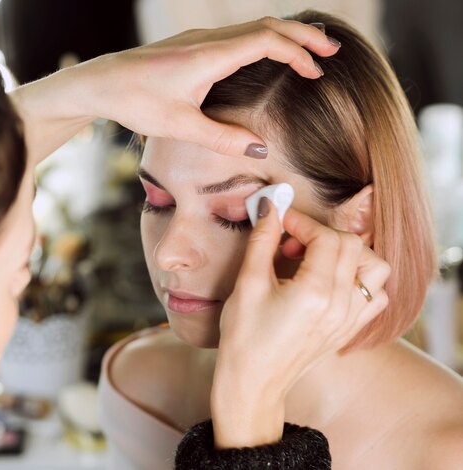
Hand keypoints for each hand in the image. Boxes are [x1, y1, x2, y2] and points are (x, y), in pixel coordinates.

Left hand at [75, 17, 338, 156]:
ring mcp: (199, 40)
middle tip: (330, 51)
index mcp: (210, 56)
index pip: (268, 41)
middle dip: (302, 36)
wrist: (100, 82)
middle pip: (266, 26)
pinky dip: (262, 41)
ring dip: (282, 36)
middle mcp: (208, 40)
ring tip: (307, 51)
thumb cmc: (136, 102)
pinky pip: (237, 35)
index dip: (298, 52)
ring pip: (251, 28)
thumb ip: (223, 137)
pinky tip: (266, 56)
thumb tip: (260, 148)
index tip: (318, 70)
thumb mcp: (181, 126)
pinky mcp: (191, 46)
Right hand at [210, 199, 390, 447]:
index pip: (326, 237)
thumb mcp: (248, 283)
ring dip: (349, 254)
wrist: (254, 381)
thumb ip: (262, 240)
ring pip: (374, 269)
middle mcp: (341, 305)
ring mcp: (350, 319)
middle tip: (291, 242)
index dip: (302, 222)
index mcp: (316, 292)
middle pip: (352, 246)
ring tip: (317, 259)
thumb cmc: (245, 336)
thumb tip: (269, 207)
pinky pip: (376, 295)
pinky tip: (332, 281)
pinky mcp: (350, 329)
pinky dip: (361, 280)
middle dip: (321, 234)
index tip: (280, 221)